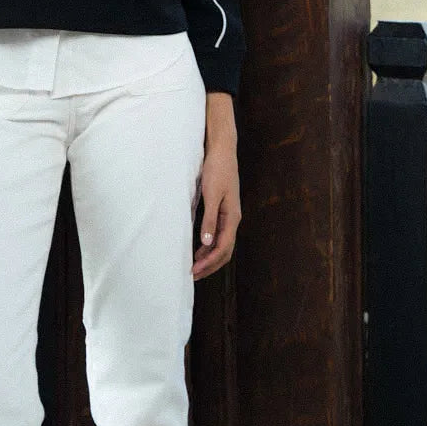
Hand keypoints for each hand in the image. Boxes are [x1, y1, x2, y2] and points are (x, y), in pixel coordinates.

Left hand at [191, 134, 240, 279]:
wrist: (223, 150)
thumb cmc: (217, 170)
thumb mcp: (211, 195)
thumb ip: (210, 219)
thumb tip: (207, 244)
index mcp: (232, 218)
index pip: (222, 249)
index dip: (208, 263)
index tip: (194, 271)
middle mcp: (233, 219)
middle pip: (225, 251)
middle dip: (210, 265)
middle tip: (193, 275)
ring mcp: (229, 215)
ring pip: (222, 244)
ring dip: (210, 257)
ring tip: (194, 266)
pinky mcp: (223, 210)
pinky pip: (218, 234)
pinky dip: (210, 246)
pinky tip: (199, 248)